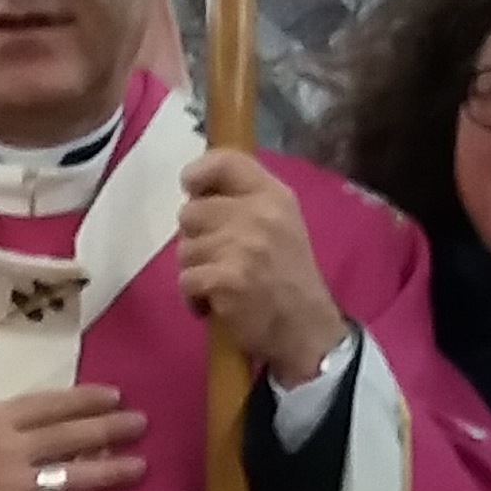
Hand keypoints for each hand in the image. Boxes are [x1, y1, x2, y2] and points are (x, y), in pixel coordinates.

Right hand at [0, 339, 147, 490]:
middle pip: (70, 437)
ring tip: (140, 467)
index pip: (49, 404)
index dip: (85, 399)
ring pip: (71, 476)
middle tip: (141, 425)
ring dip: (109, 471)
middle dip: (110, 429)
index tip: (114, 395)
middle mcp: (9, 451)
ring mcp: (11, 488)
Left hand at [175, 153, 350, 390]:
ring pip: (184, 248)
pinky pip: (185, 280)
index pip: (225, 161)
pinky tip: (214, 303)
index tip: (192, 190)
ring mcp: (243, 246)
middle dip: (195, 238)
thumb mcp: (280, 223)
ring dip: (195, 270)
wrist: (306, 329)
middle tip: (218, 258)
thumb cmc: (287, 275)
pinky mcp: (227, 279)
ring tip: (221, 282)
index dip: (198, 173)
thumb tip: (194, 189)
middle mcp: (259, 214)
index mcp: (273, 195)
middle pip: (190, 211)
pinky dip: (193, 298)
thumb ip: (244, 199)